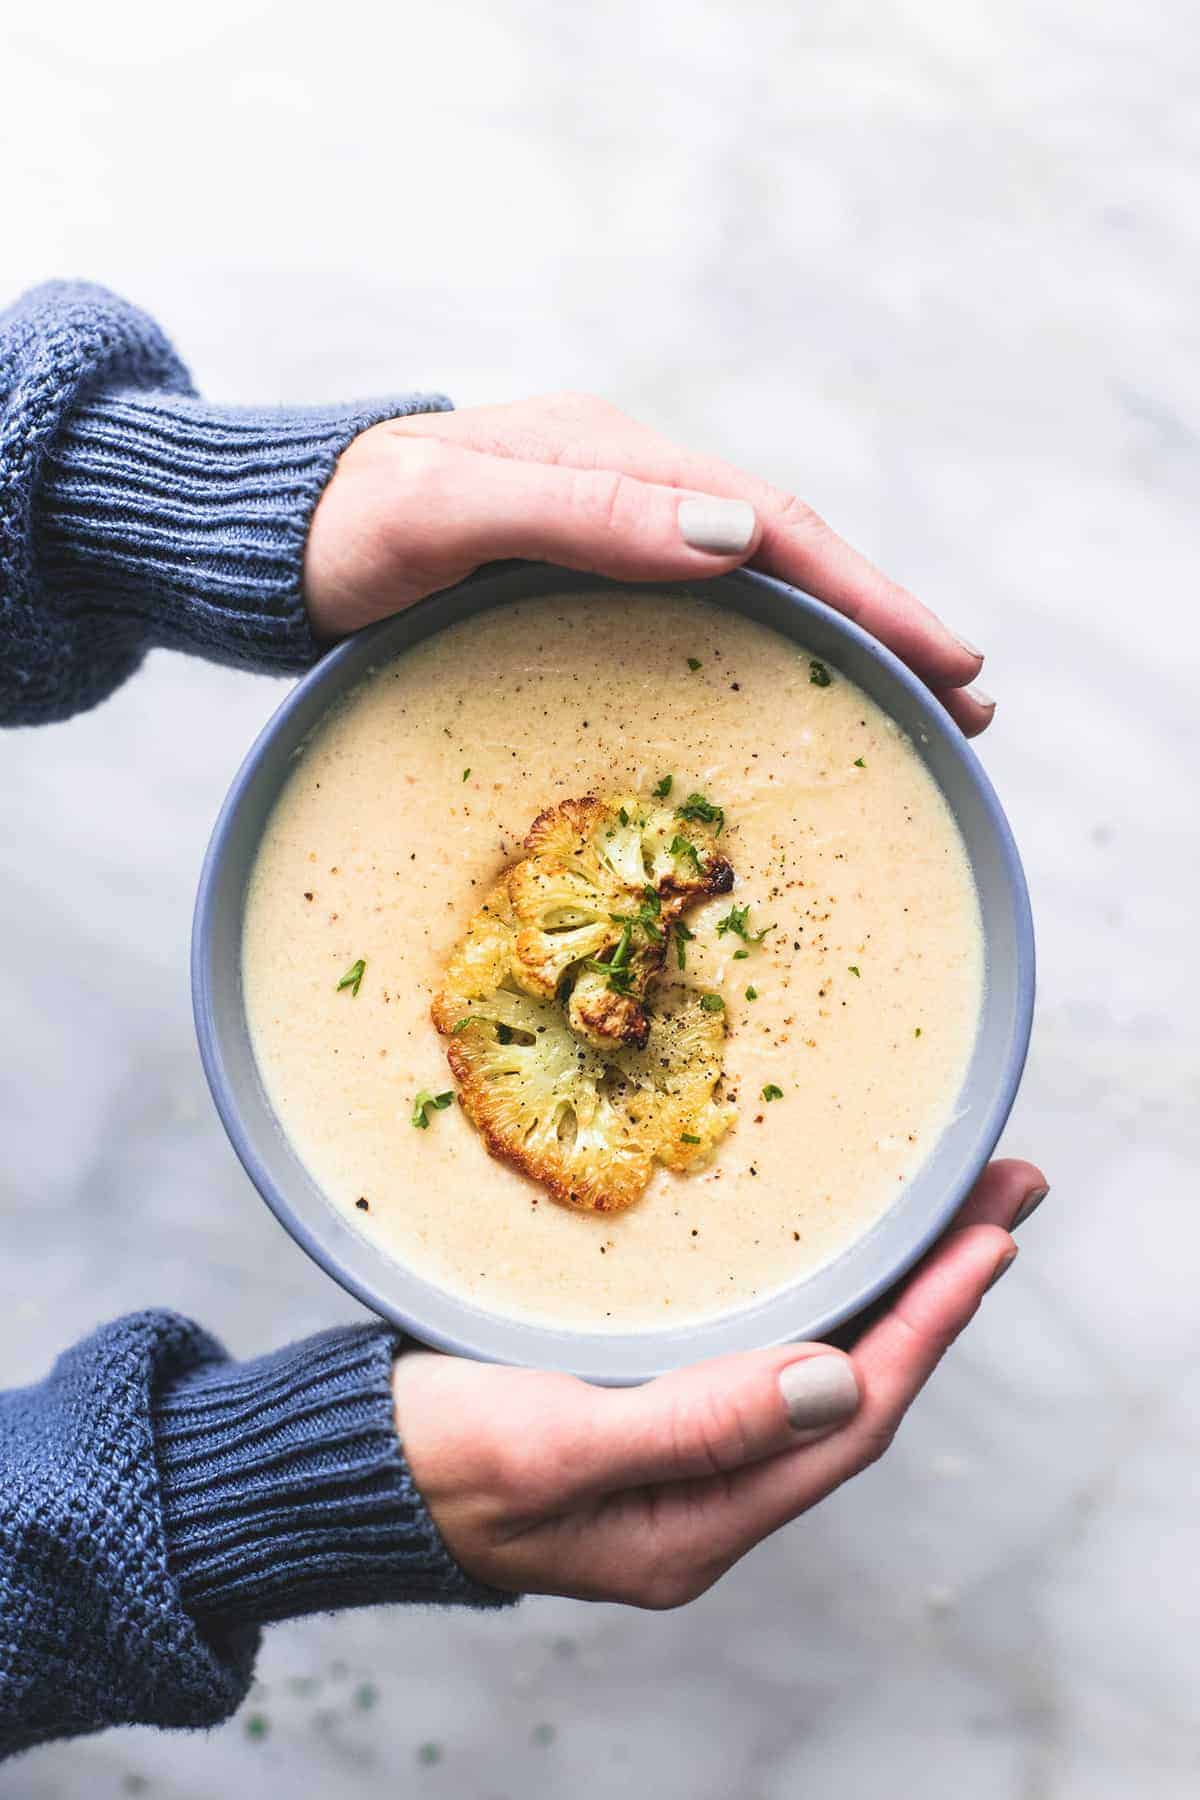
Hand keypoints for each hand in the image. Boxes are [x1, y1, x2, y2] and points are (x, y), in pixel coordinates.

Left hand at [305, 394, 991, 734]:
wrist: (272, 541)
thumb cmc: (345, 529)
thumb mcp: (449, 510)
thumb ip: (581, 511)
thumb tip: (739, 539)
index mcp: (620, 463)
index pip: (777, 528)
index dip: (870, 597)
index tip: (950, 663)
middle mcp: (633, 494)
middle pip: (790, 560)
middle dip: (885, 628)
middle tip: (969, 708)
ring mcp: (613, 541)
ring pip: (757, 594)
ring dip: (842, 648)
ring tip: (917, 712)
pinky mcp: (587, 586)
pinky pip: (705, 621)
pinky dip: (772, 658)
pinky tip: (798, 703)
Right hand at [392, 1159, 1046, 1605]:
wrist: (337, 1466)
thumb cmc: (428, 1461)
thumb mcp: (551, 1444)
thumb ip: (694, 1422)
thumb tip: (840, 1379)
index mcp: (697, 1525)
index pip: (851, 1419)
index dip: (929, 1328)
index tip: (990, 1240)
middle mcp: (708, 1498)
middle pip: (855, 1389)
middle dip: (937, 1293)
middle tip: (1003, 1194)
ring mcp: (681, 1457)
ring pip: (817, 1367)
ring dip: (891, 1288)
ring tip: (951, 1209)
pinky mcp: (649, 1411)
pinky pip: (765, 1355)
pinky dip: (820, 1297)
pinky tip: (843, 1255)